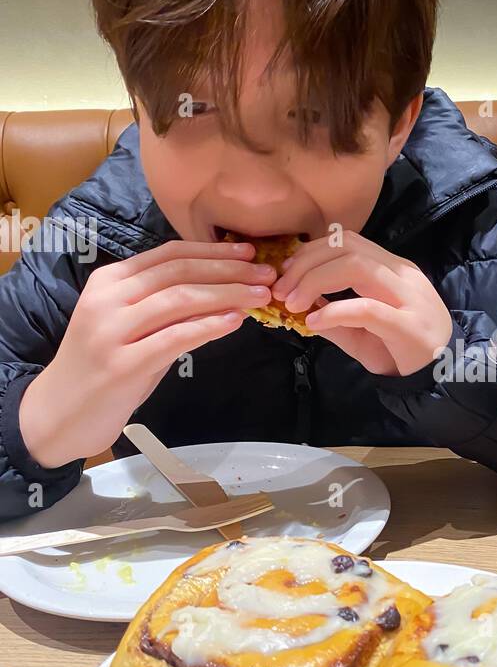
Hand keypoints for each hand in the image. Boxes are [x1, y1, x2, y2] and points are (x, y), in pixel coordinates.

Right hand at [19, 239, 275, 467]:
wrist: (58, 415)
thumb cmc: (101, 370)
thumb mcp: (130, 329)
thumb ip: (165, 310)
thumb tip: (221, 293)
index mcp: (109, 282)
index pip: (169, 255)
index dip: (213, 251)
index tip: (250, 252)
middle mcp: (108, 300)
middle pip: (179, 272)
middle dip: (229, 269)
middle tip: (267, 272)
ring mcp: (113, 332)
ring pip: (180, 299)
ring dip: (227, 294)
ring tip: (260, 295)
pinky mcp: (123, 365)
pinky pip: (176, 338)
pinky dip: (210, 326)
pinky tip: (236, 321)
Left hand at [270, 230, 453, 375]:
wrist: (445, 378)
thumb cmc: (402, 352)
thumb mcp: (361, 332)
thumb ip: (333, 317)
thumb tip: (296, 306)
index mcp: (392, 269)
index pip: (346, 241)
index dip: (310, 252)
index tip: (285, 275)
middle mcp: (402, 275)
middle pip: (348, 246)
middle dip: (306, 263)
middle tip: (282, 290)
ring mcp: (409, 298)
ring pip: (358, 267)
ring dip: (316, 280)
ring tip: (293, 303)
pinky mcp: (409, 326)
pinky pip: (367, 309)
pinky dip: (334, 312)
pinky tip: (314, 322)